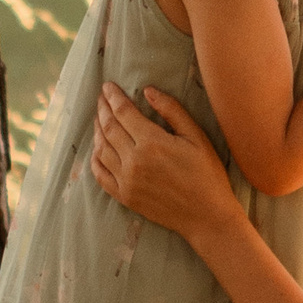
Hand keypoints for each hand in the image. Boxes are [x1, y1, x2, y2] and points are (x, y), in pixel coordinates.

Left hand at [91, 84, 237, 235]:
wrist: (207, 216)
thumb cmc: (207, 174)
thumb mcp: (197, 137)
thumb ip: (172, 111)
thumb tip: (148, 91)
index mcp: (152, 142)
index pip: (123, 112)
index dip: (113, 97)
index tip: (107, 86)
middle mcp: (134, 160)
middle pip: (109, 128)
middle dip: (103, 109)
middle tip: (100, 97)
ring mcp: (126, 180)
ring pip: (101, 149)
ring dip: (97, 130)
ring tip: (99, 118)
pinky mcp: (124, 197)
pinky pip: (100, 174)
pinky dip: (94, 159)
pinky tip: (96, 149)